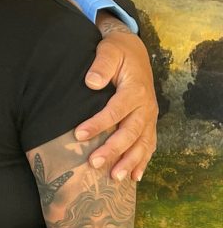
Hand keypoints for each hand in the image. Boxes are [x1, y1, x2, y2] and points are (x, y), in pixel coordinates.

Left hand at [74, 19, 157, 181]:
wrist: (135, 51)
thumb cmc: (118, 52)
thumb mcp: (109, 51)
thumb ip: (101, 65)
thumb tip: (91, 82)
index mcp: (135, 90)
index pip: (115, 111)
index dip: (98, 124)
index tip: (78, 134)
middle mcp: (146, 106)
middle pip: (130, 132)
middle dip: (113, 150)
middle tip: (94, 164)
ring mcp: (150, 116)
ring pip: (142, 143)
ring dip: (129, 162)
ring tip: (114, 177)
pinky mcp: (149, 122)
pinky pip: (149, 144)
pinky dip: (143, 161)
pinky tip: (134, 177)